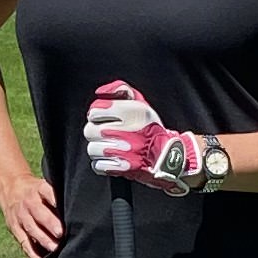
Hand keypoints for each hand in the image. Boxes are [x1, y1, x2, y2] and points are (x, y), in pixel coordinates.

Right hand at [0, 166, 64, 257]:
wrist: (10, 189)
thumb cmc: (36, 192)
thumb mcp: (43, 186)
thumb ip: (57, 196)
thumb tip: (77, 210)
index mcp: (39, 189)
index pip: (47, 192)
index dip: (54, 199)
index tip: (62, 207)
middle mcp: (29, 202)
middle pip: (39, 213)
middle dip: (50, 223)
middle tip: (61, 233)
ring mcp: (21, 216)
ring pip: (32, 229)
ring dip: (43, 239)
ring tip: (54, 248)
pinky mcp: (14, 228)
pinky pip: (23, 241)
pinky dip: (31, 252)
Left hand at [85, 82, 223, 195]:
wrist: (167, 156)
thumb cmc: (151, 129)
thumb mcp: (140, 103)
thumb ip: (121, 90)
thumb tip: (101, 92)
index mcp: (131, 111)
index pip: (95, 109)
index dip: (97, 114)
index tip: (104, 118)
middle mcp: (126, 129)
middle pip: (90, 130)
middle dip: (96, 132)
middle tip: (107, 133)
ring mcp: (123, 150)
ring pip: (92, 148)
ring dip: (99, 148)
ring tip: (111, 146)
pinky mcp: (122, 167)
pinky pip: (98, 165)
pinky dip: (102, 163)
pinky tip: (113, 159)